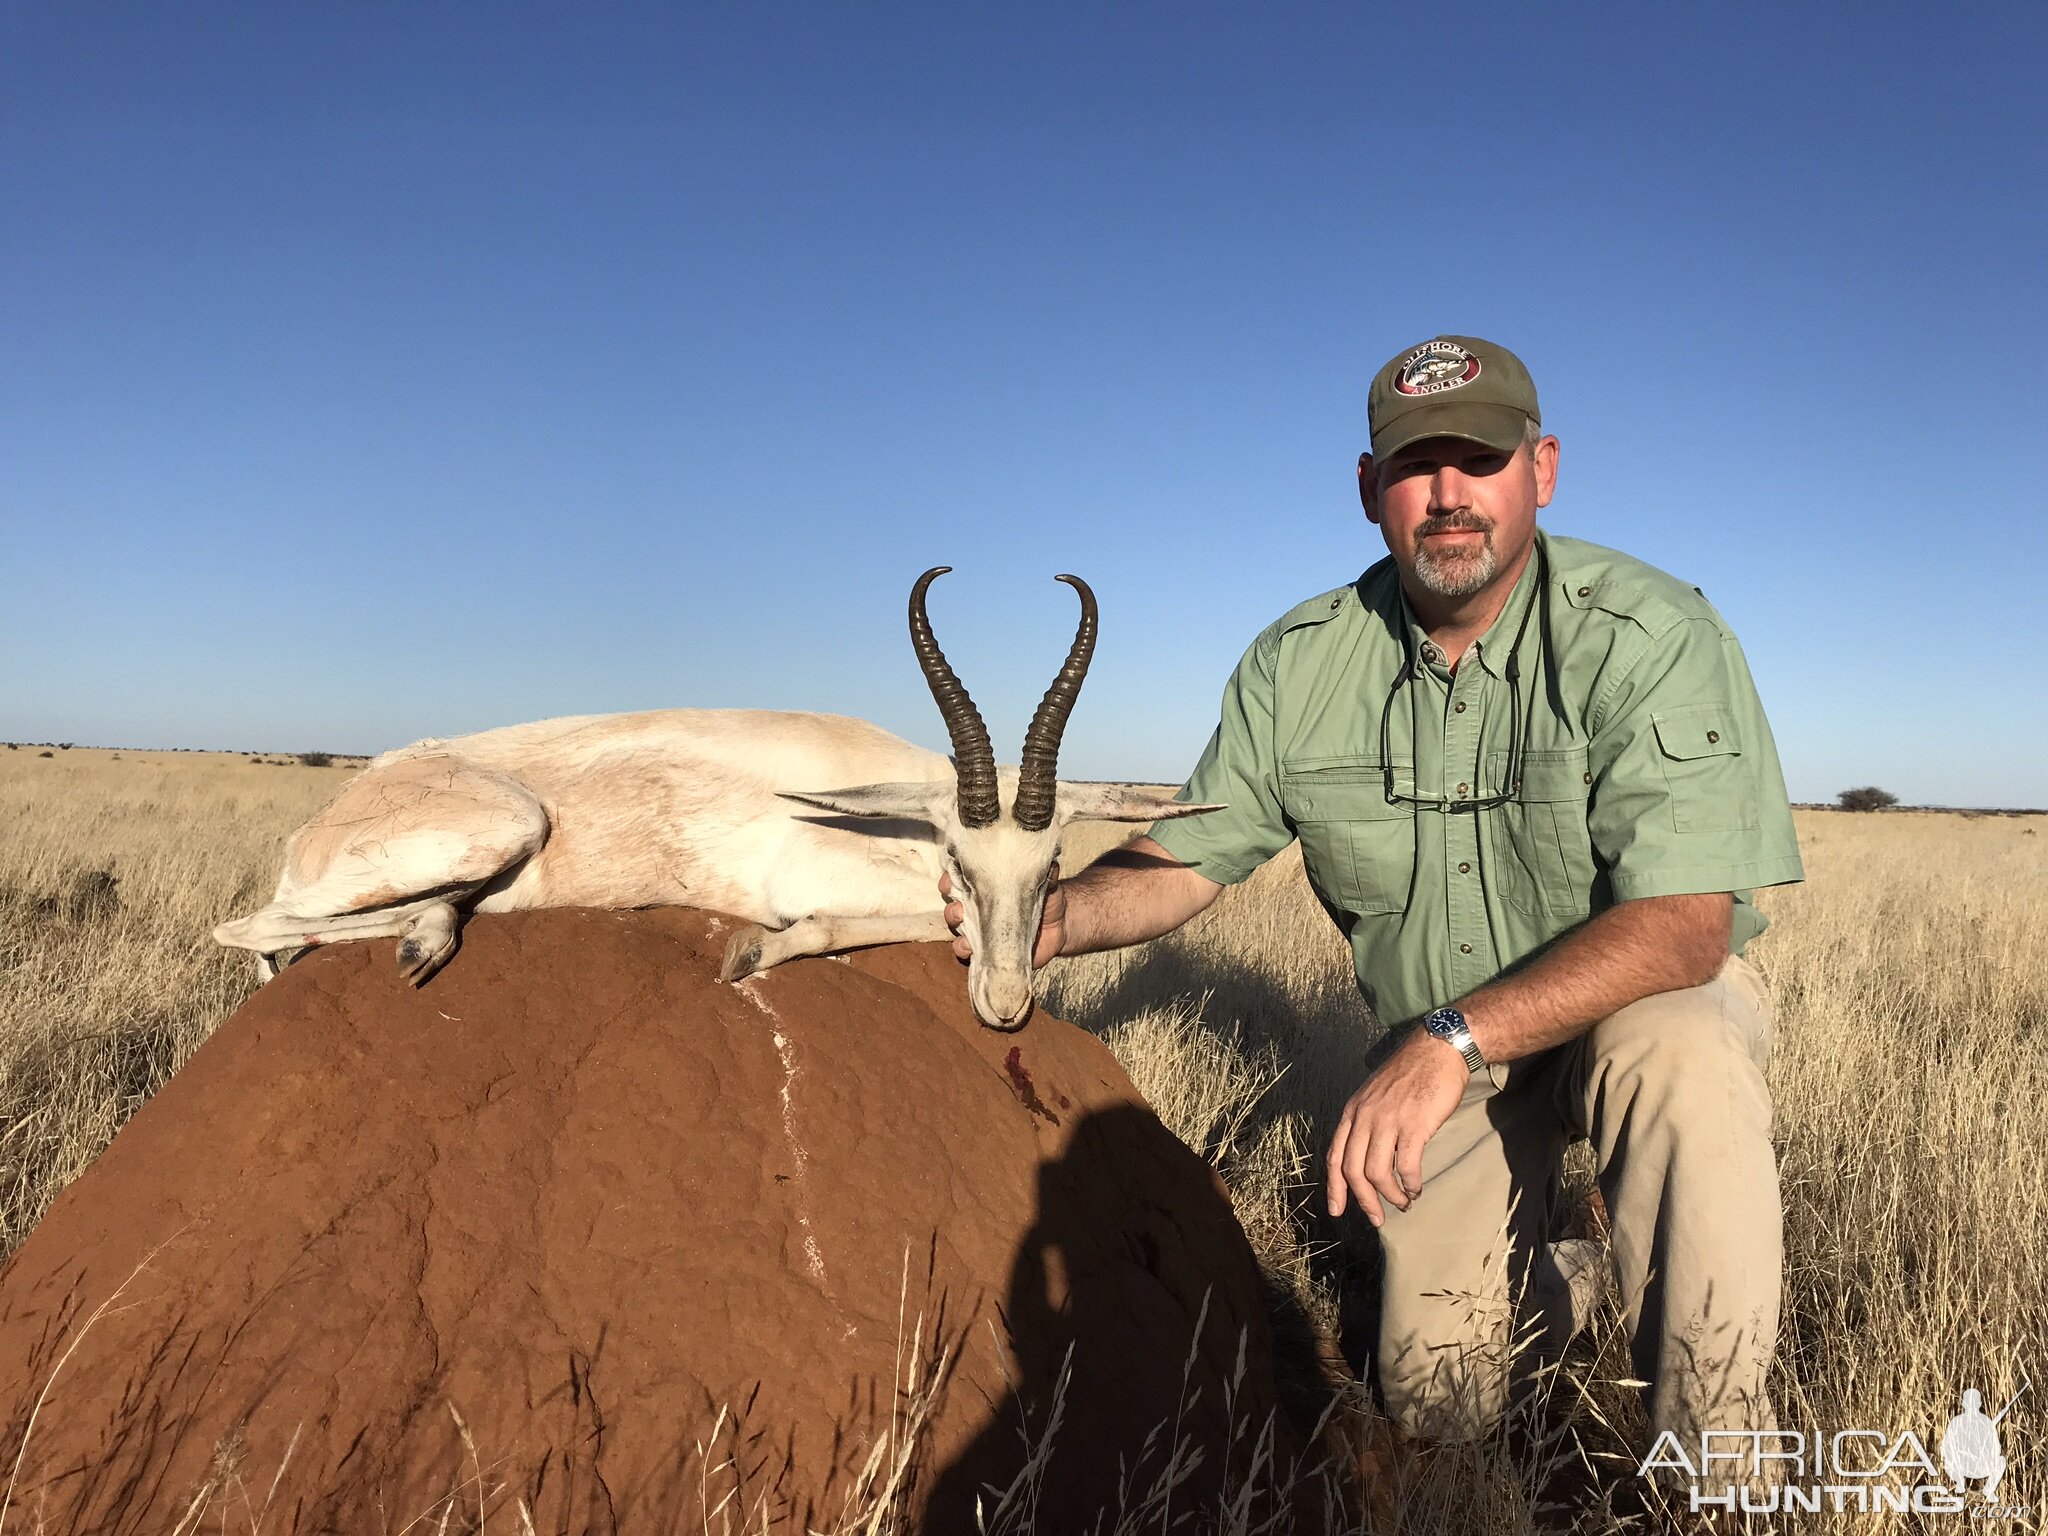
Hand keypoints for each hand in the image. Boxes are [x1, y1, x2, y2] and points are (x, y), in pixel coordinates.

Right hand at [941, 865, 1064, 967]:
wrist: (1059, 928)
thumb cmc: (1046, 900)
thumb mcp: (1045, 884)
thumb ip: (1045, 874)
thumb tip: (1051, 865)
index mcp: (984, 888)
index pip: (958, 881)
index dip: (949, 879)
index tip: (951, 878)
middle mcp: (977, 908)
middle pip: (952, 906)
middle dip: (952, 907)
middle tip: (960, 909)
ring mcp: (980, 931)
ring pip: (956, 929)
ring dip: (956, 929)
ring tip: (964, 930)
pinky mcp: (986, 950)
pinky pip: (967, 952)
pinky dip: (965, 950)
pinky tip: (971, 949)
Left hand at [1325, 1029, 1469, 1225]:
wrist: (1437, 1050)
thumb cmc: (1410, 1074)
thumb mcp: (1374, 1095)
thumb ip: (1367, 1123)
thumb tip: (1369, 1158)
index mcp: (1352, 1112)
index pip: (1334, 1156)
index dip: (1334, 1187)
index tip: (1337, 1210)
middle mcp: (1364, 1117)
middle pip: (1353, 1171)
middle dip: (1364, 1201)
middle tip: (1377, 1218)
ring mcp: (1388, 1121)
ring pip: (1377, 1173)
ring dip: (1390, 1196)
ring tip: (1403, 1203)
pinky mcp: (1414, 1125)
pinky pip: (1406, 1166)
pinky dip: (1410, 1184)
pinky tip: (1416, 1188)